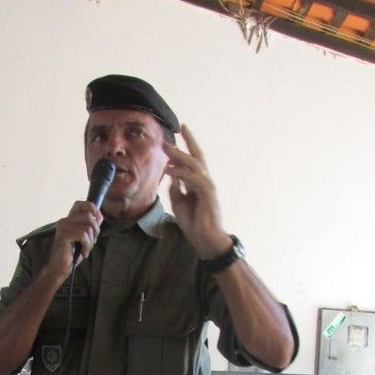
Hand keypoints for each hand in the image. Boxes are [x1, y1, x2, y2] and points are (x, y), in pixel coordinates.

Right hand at [47, 200, 102, 281]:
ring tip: (85, 249)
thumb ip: (91, 227)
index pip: (81, 204)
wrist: (60, 269)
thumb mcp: (85, 240)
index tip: (98, 220)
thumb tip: (99, 217)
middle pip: (89, 215)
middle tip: (91, 242)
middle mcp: (65, 221)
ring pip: (88, 227)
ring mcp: (63, 227)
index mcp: (69, 220)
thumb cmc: (72, 255)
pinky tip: (83, 253)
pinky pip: (83, 234)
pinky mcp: (64, 234)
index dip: (92, 208)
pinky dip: (87, 245)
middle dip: (95, 230)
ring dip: (91, 241)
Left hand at [164, 125, 231, 259]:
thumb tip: (170, 173)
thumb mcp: (179, 202)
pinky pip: (194, 179)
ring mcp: (208, 187)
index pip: (193, 160)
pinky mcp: (208, 194)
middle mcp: (205, 181)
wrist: (205, 240)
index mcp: (199, 183)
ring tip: (166, 149)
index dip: (185, 147)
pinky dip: (182, 173)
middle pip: (196, 157)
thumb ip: (176, 187)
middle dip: (184, 144)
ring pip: (195, 165)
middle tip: (168, 137)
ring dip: (180, 156)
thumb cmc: (194, 223)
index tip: (176, 134)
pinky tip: (170, 170)